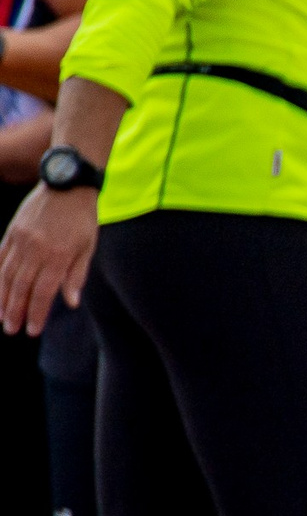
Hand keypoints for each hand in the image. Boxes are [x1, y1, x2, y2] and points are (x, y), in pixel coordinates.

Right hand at [0, 181, 96, 334]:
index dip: (37, 313)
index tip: (32, 330)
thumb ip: (77, 275)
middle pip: (22, 287)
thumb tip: (71, 303)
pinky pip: (0, 257)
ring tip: (1, 317)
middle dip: (16, 311)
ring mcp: (21, 240)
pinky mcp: (12, 231)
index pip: (44, 292)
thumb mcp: (88, 247)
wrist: (67, 185)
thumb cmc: (83, 219)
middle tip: (11, 330)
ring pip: (7, 275)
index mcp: (59, 256)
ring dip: (3, 298)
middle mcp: (37, 250)